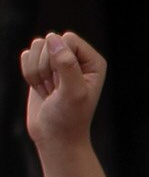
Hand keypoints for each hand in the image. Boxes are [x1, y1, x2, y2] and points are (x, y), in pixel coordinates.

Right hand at [21, 31, 104, 148]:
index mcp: (93, 62)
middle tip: (56, 90)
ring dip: (36, 72)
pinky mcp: (42, 67)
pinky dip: (29, 74)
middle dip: (46, 68)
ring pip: (36, 47)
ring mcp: (59, 62)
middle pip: (49, 41)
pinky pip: (26, 56)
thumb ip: (66, 65)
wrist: (55, 137)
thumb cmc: (69, 118)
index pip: (68, 39)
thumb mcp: (72, 92)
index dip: (58, 59)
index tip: (64, 82)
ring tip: (50, 90)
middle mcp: (78, 58)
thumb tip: (53, 39)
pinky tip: (41, 89)